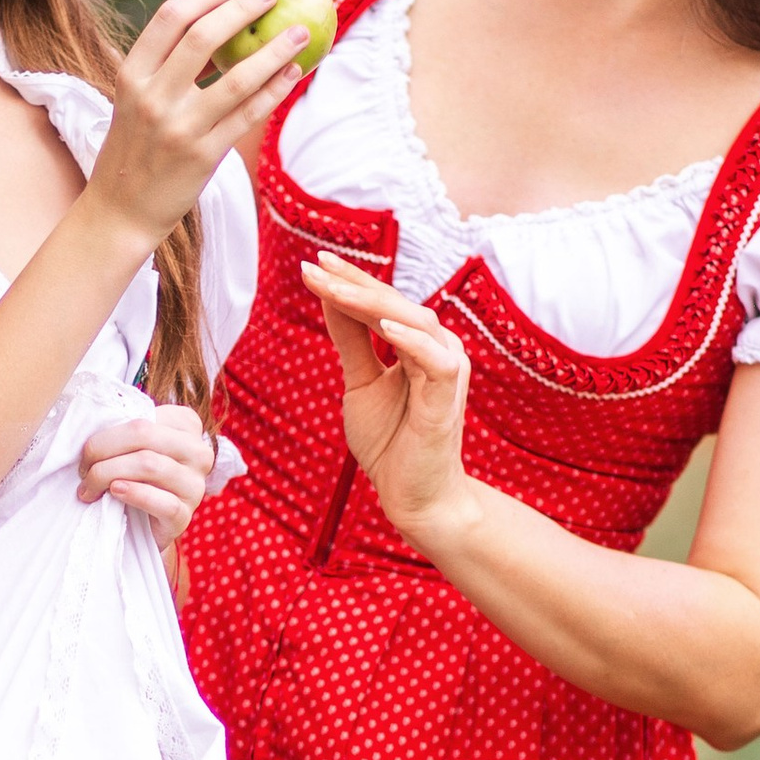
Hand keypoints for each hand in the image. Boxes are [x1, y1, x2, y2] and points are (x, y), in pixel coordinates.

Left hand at [78, 397, 213, 542]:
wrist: (142, 526)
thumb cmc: (133, 478)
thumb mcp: (131, 447)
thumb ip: (122, 431)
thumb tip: (89, 422)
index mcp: (186, 424)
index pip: (141, 418)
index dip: (105, 434)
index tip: (85, 452)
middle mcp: (198, 451)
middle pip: (144, 435)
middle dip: (102, 451)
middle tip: (83, 470)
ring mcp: (195, 484)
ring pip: (150, 465)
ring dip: (108, 474)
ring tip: (89, 488)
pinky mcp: (185, 514)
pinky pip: (161, 501)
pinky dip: (134, 494)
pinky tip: (115, 493)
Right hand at [82, 0, 302, 251]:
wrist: (121, 209)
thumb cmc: (135, 148)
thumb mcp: (135, 100)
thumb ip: (164, 65)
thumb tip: (215, 22)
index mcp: (132, 75)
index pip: (170, 18)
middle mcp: (153, 97)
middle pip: (203, 37)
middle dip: (242, 9)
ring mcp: (179, 127)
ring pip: (237, 77)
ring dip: (274, 49)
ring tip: (300, 31)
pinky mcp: (203, 154)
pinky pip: (249, 114)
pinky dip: (275, 90)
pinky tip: (294, 73)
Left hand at [301, 250, 478, 546]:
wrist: (413, 497)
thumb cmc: (391, 442)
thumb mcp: (360, 383)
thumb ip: (351, 341)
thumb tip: (330, 297)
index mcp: (420, 343)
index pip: (382, 303)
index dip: (349, 282)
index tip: (312, 262)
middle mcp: (439, 349)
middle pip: (396, 304)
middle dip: (354, 283)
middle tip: (316, 264)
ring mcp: (446, 372)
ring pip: (414, 322)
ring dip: (372, 304)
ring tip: (334, 289)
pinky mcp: (447, 399)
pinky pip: (434, 360)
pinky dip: (410, 340)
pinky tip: (382, 326)